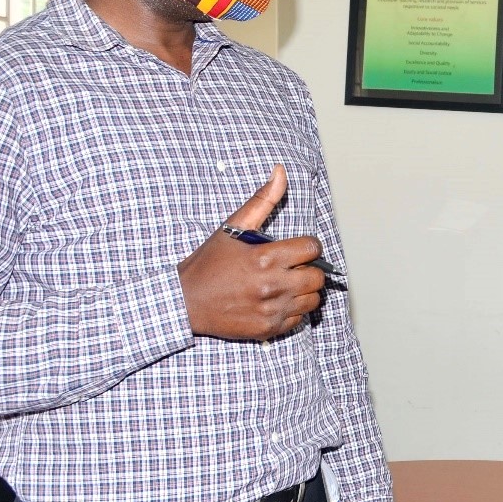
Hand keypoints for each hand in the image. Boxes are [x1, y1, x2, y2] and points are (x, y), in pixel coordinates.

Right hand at [177, 164, 326, 339]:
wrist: (185, 301)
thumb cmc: (208, 264)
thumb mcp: (232, 228)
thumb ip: (262, 200)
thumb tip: (280, 172)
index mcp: (265, 258)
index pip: (312, 248)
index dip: (308, 246)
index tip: (298, 248)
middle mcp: (272, 285)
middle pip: (317, 276)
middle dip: (309, 268)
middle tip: (293, 266)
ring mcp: (271, 309)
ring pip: (312, 299)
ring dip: (304, 290)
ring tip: (286, 283)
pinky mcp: (268, 328)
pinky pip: (299, 319)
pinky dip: (293, 310)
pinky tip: (277, 300)